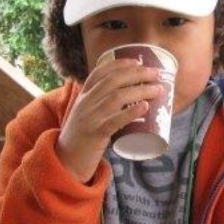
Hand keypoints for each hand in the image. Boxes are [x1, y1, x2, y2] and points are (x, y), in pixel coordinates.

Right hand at [56, 58, 162, 182]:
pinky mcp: (95, 134)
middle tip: (156, 74)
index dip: (120, 64)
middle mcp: (85, 103)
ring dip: (140, 90)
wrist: (65, 162)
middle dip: (137, 74)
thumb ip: (99, 106)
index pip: (100, 72)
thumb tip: (128, 100)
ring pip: (116, 97)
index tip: (138, 61)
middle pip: (113, 81)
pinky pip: (114, 120)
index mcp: (83, 97)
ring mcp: (89, 118)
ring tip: (157, 89)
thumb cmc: (81, 140)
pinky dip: (131, 112)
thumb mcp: (86, 116)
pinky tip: (144, 107)